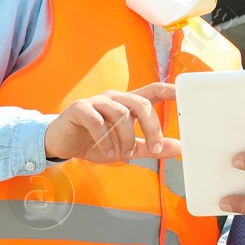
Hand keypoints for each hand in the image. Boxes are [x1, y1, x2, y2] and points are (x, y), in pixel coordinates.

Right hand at [43, 82, 181, 163]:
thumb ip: (149, 147)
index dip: (169, 90)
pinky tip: (107, 152)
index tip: (184, 94)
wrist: (60, 144)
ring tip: (121, 154)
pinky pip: (97, 120)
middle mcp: (114, 98)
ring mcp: (96, 102)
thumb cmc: (94, 143)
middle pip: (141, 104)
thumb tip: (178, 148)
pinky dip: (105, 139)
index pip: (152, 91)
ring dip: (126, 138)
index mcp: (127, 104)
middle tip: (154, 149)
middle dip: (152, 128)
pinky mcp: (79, 108)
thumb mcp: (125, 148)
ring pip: (121, 114)